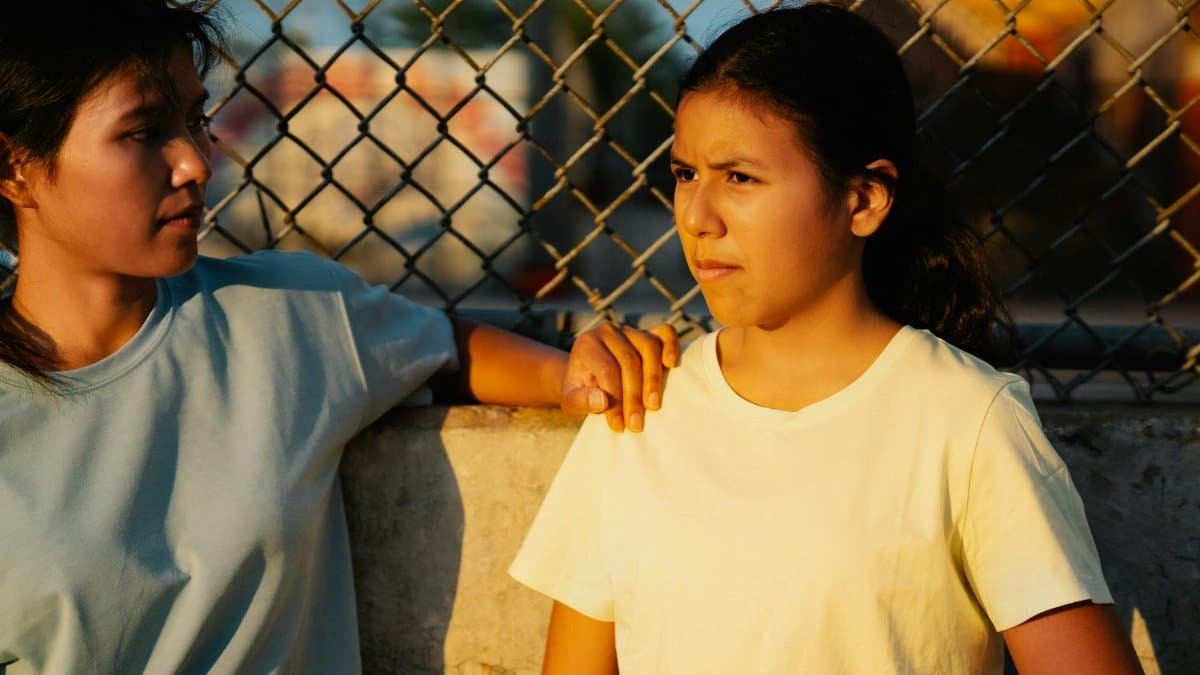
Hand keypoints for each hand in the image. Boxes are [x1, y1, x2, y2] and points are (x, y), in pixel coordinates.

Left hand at [561, 322, 679, 431]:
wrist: (588, 378)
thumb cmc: (581, 391)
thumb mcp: (571, 400)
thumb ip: (581, 401)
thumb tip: (603, 401)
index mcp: (587, 344)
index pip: (607, 370)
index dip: (615, 399)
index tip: (619, 425)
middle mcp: (608, 332)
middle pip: (629, 361)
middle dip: (634, 395)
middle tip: (636, 424)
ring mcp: (630, 330)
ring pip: (649, 347)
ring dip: (653, 379)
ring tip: (653, 406)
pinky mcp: (648, 333)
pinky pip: (665, 333)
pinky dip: (671, 346)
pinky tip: (671, 364)